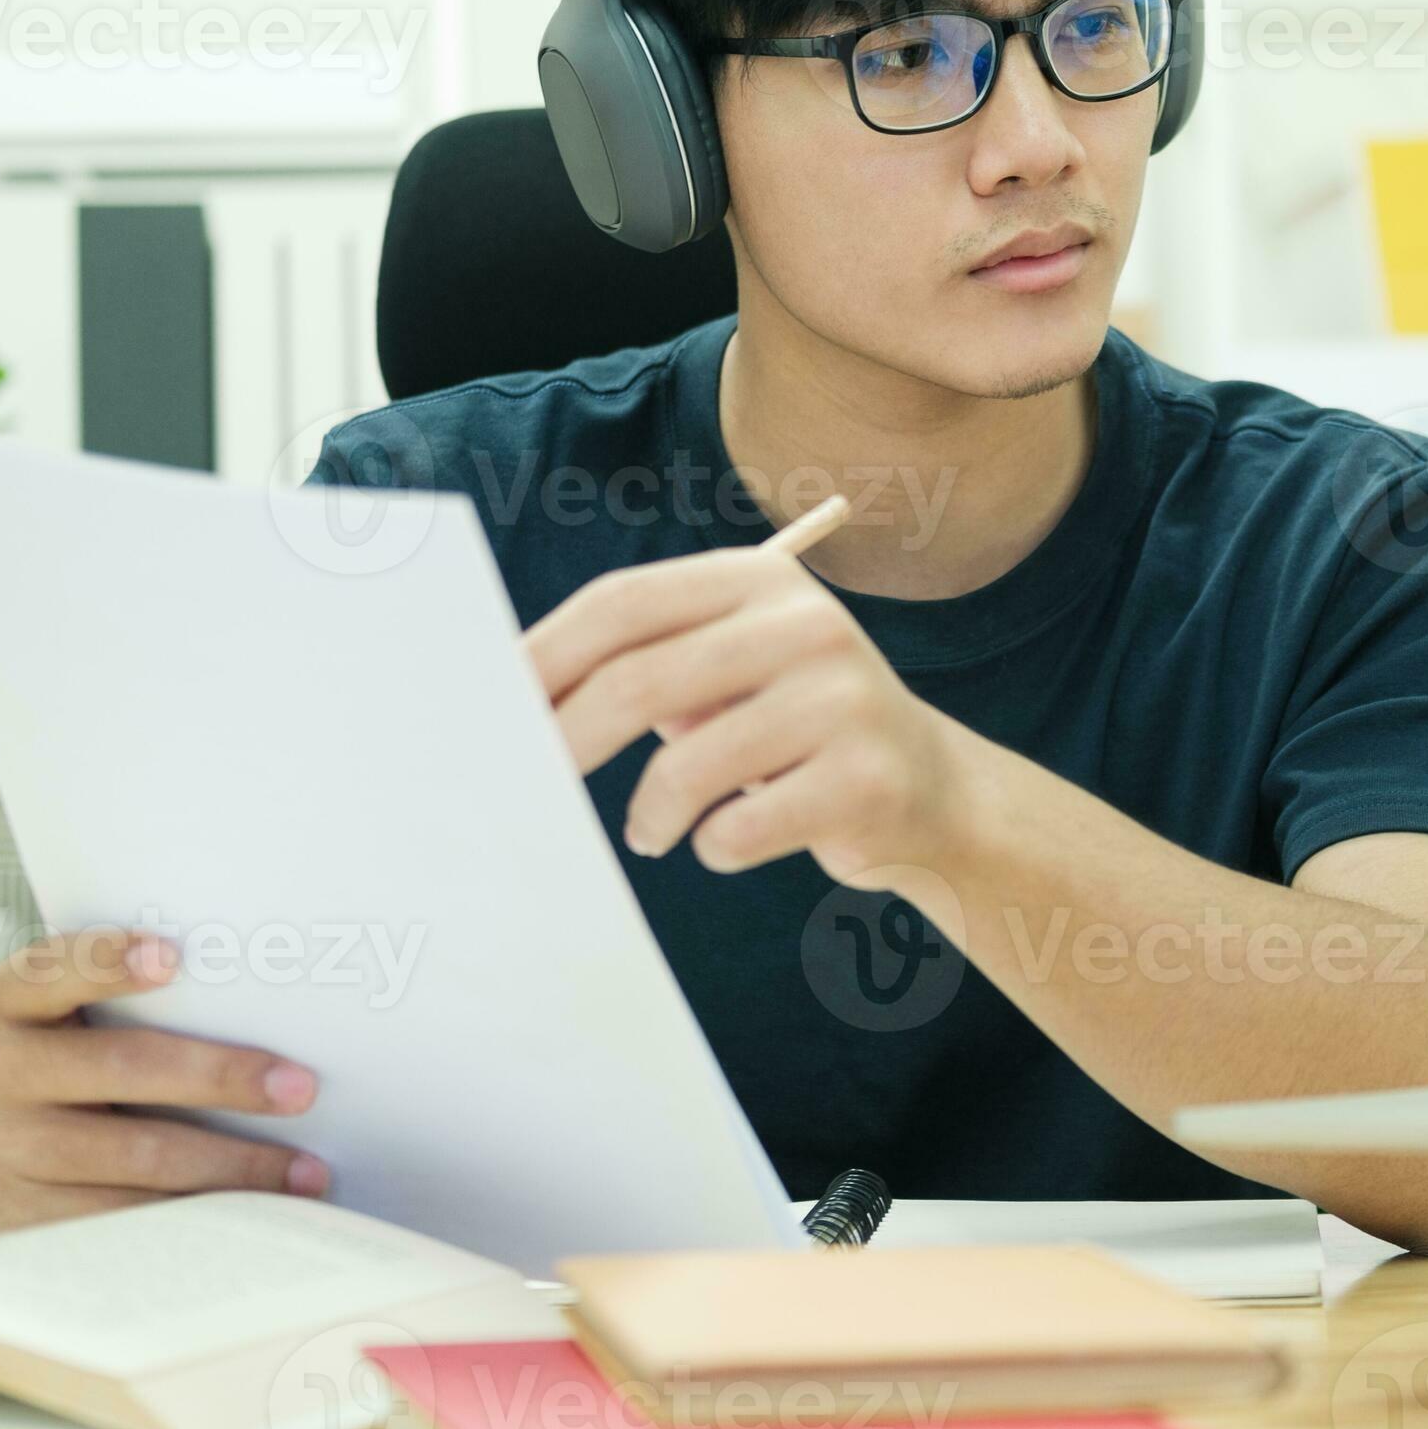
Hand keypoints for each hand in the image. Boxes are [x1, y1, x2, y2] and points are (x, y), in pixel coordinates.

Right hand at [0, 926, 329, 1232]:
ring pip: (133, 1156)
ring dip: (231, 1165)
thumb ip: (134, 999)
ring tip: (303, 1170)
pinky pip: (124, 1222)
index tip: (173, 957)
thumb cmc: (67, 1058)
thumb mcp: (70, 1015)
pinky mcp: (21, 1218)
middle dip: (219, 1078)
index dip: (107, 962)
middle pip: (117, 1067)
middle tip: (300, 1088)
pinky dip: (197, 1219)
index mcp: (4, 1001)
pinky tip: (252, 1215)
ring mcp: (1, 1150)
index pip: (52, 969)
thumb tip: (268, 999)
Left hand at [524, 543, 974, 884]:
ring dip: (649, 815)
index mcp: (761, 581)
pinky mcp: (866, 779)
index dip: (546, 654)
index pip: (624, 603)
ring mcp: (843, 701)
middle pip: (640, 679)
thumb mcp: (730, 673)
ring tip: (654, 830)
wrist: (935, 794)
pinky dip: (713, 847)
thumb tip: (520, 698)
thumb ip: (647, 668)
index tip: (493, 702)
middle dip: (565, 740)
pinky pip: (738, 830)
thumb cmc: (795, 733)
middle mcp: (806, 626)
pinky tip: (729, 839)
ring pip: (686, 767)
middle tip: (533, 783)